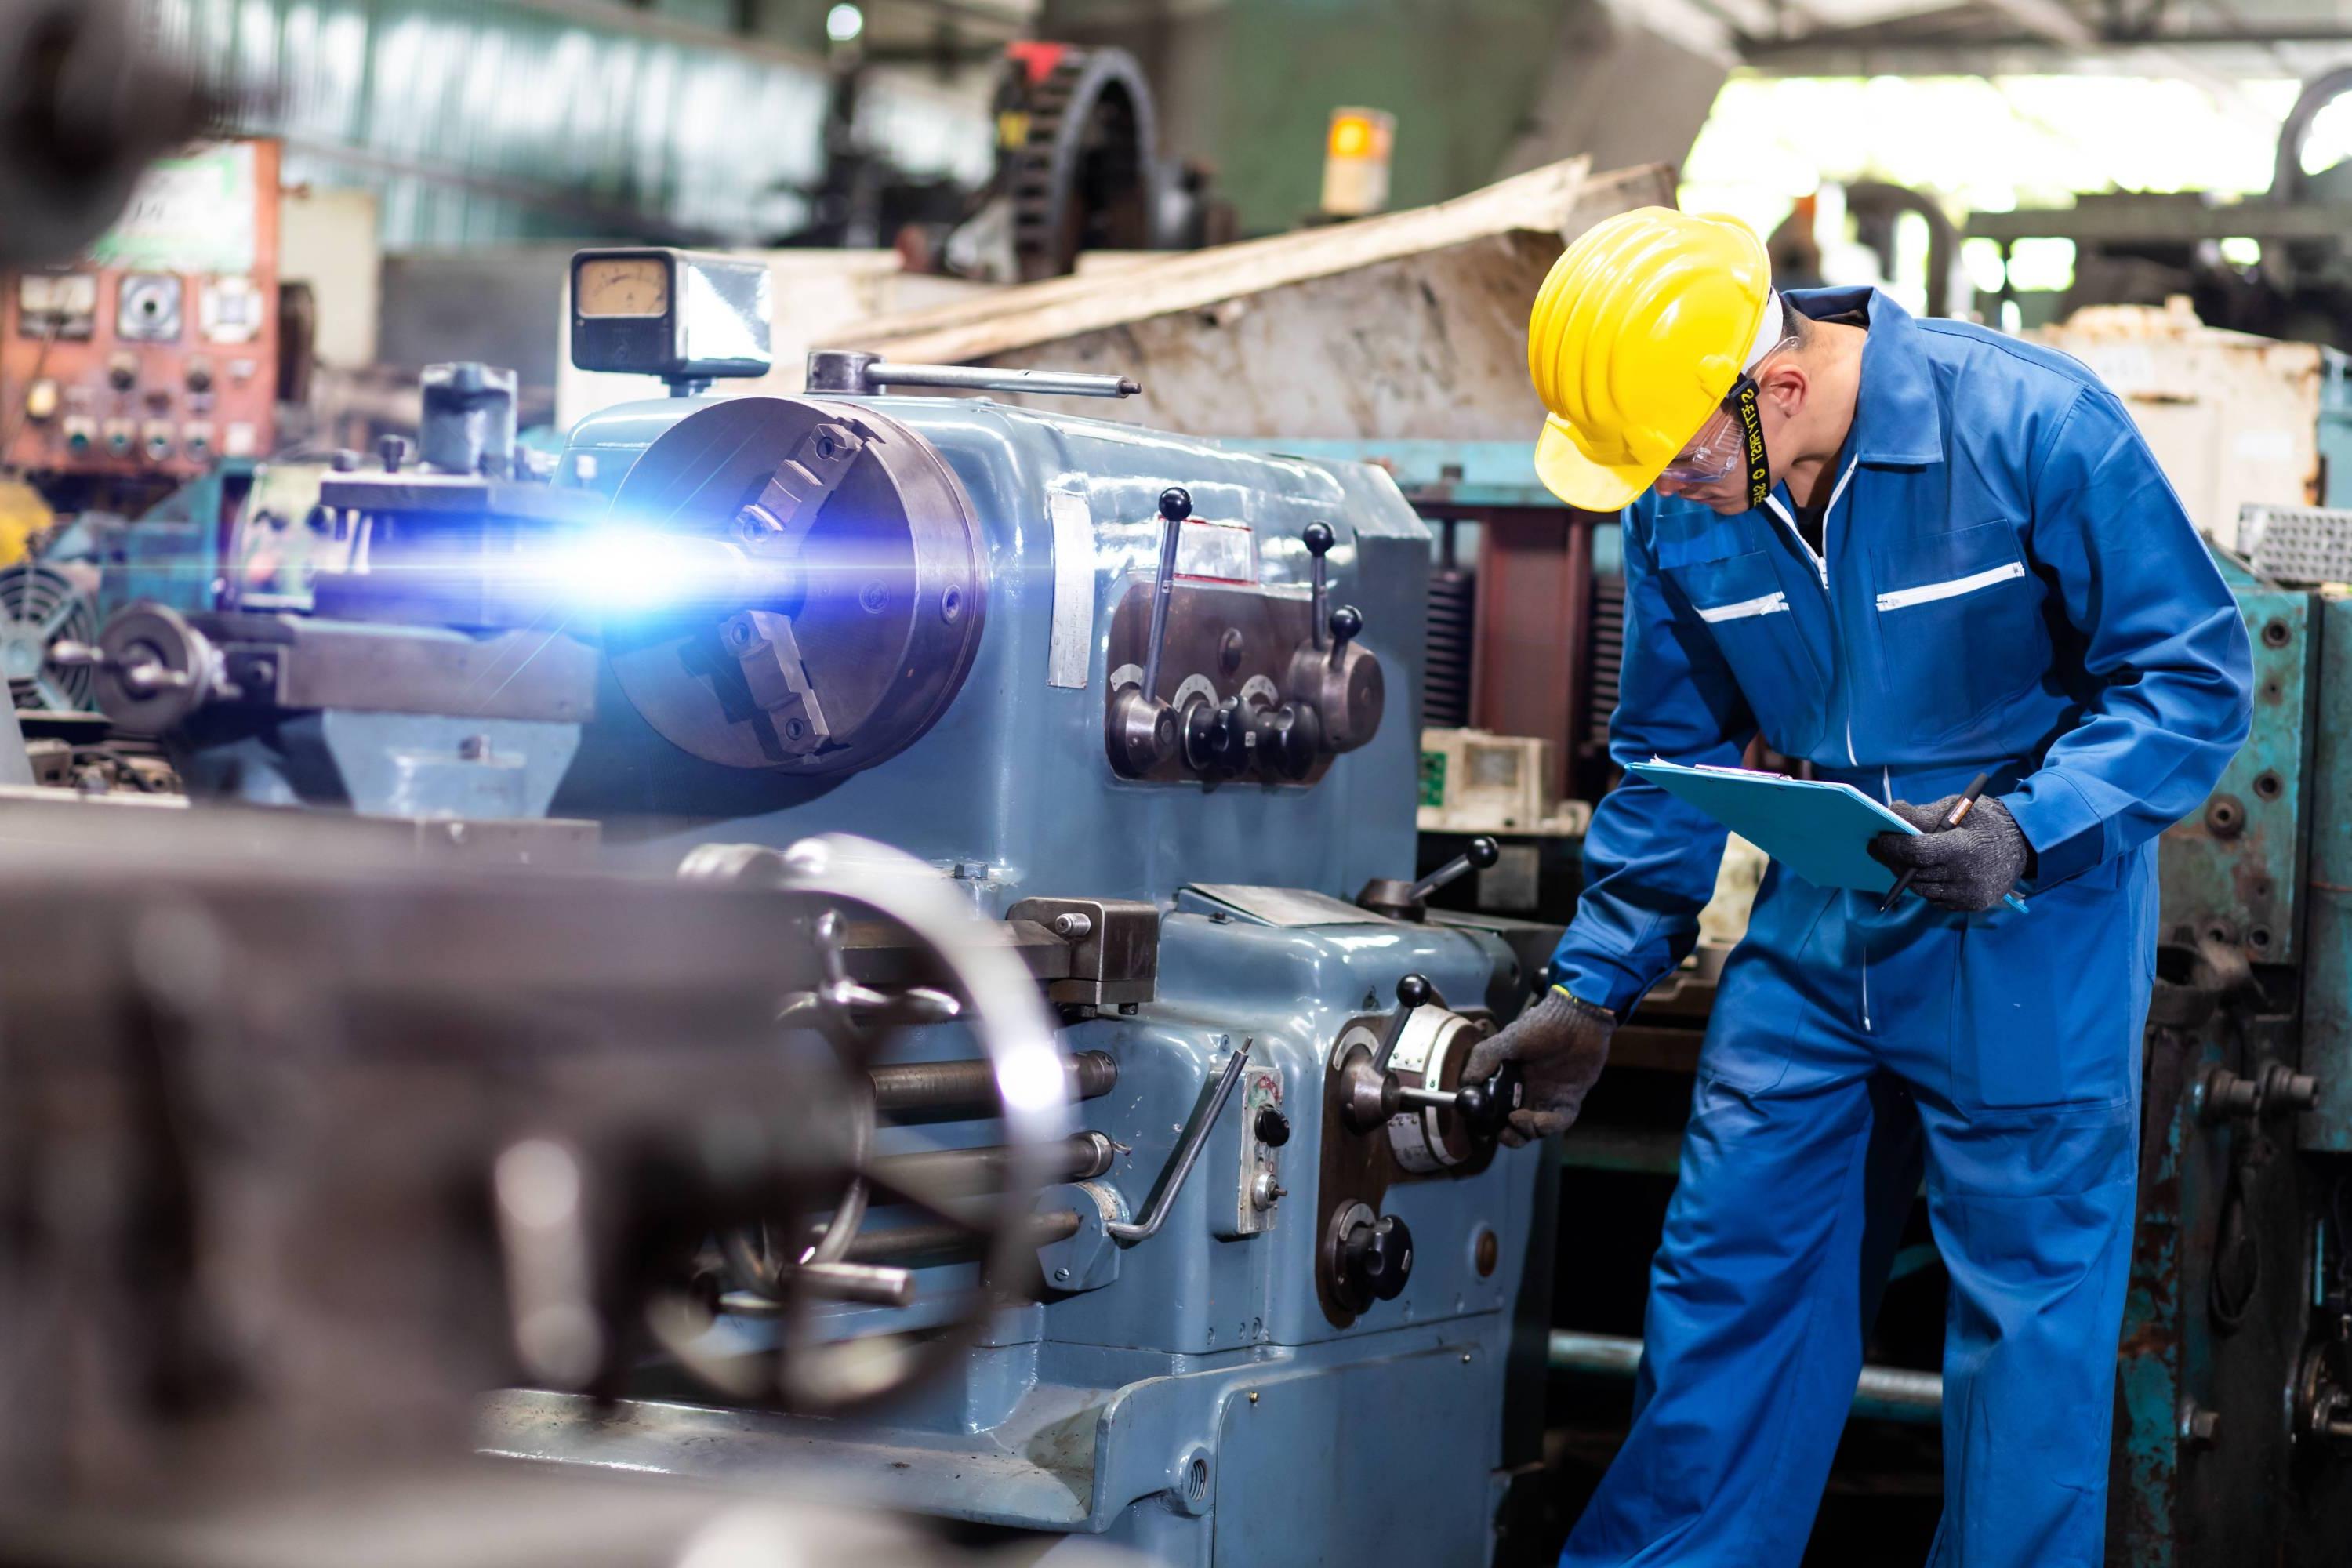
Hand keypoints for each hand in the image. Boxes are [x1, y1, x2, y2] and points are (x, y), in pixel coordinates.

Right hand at [1462, 988, 1614, 1146]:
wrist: (1580, 1019)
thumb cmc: (1542, 1025)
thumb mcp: (1507, 1040)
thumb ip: (1484, 1059)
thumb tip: (1465, 1082)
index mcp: (1510, 1079)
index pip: (1495, 1107)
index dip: (1488, 1121)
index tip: (1481, 1126)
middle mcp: (1528, 1091)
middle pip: (1514, 1124)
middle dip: (1507, 1135)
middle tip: (1502, 1132)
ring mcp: (1548, 1097)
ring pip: (1535, 1128)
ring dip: (1525, 1131)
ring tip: (1518, 1119)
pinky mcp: (1569, 1099)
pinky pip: (1559, 1121)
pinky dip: (1548, 1126)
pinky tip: (1539, 1120)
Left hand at [1867, 795, 2028, 911]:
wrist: (2023, 846)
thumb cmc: (1986, 821)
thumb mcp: (1959, 807)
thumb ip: (1924, 813)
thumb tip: (1892, 810)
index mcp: (1963, 847)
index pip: (1916, 852)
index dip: (1892, 846)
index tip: (1878, 838)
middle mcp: (1966, 876)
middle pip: (1914, 873)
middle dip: (1893, 859)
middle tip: (1880, 848)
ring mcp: (1968, 894)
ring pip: (1921, 889)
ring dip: (1906, 874)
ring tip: (1901, 858)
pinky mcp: (1970, 905)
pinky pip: (1935, 899)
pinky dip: (1926, 885)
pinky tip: (1925, 871)